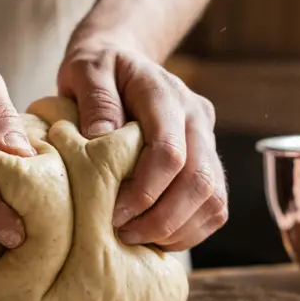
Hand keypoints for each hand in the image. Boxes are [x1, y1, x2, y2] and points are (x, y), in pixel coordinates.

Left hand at [57, 37, 226, 250]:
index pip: (170, 152)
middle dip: (161, 219)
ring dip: (177, 230)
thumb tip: (100, 137)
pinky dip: (188, 231)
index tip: (113, 213)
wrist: (122, 62)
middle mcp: (196, 118)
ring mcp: (208, 141)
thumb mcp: (85, 70)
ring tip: (136, 238)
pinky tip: (154, 236)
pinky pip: (214, 208)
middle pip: (199, 182)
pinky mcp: (209, 163)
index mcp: (166, 94)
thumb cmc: (99, 70)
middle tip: (123, 234)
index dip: (145, 190)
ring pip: (213, 200)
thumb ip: (95, 99)